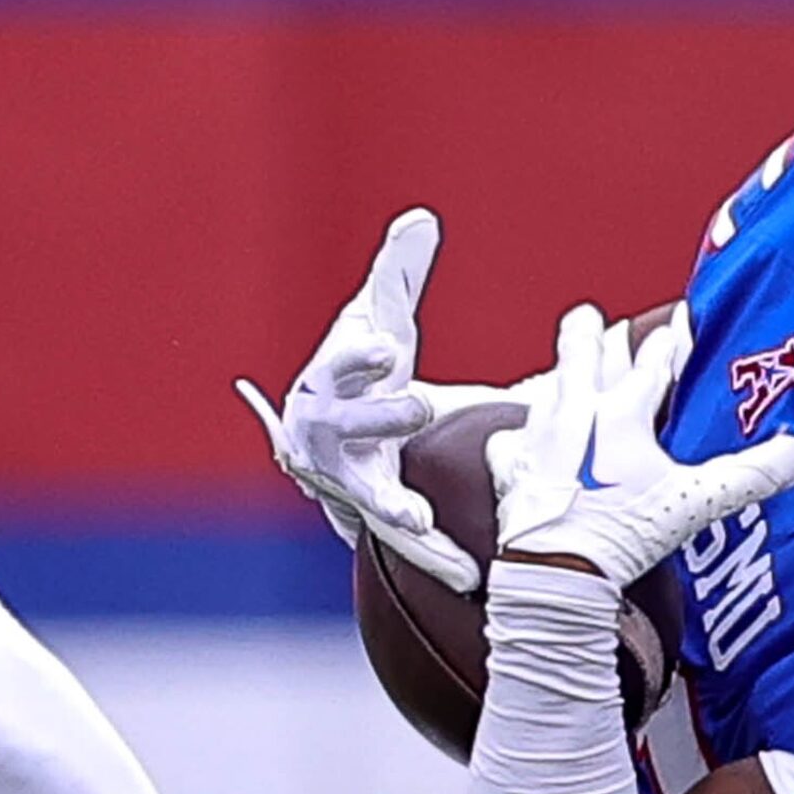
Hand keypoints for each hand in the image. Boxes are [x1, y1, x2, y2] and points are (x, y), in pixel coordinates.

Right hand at [235, 208, 507, 592]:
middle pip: (346, 426)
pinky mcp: (372, 510)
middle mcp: (325, 431)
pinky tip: (468, 574)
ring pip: (367, 493)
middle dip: (378, 417)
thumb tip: (422, 219)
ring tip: (419, 520)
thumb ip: (399, 275)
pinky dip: (431, 553)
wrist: (334, 424)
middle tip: (418, 405)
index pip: (340, 360)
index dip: (358, 354)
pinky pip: (400, 537)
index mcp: (329, 376)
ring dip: (394, 507)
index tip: (386, 345)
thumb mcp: (378, 317)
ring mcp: (344, 476)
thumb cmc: (361, 364)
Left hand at [490, 303, 793, 586]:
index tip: (680, 321)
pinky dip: (518, 435)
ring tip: (563, 366)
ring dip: (559, 374)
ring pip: (548, 390)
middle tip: (590, 315)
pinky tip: (519, 437)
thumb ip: (749, 474)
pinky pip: (511, 442)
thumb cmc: (622, 530)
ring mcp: (539, 441)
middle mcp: (576, 415)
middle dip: (592, 334)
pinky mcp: (513, 472)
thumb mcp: (697, 501)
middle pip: (585, 359)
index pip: (653, 364)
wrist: (557, 569)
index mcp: (622, 413)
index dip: (670, 341)